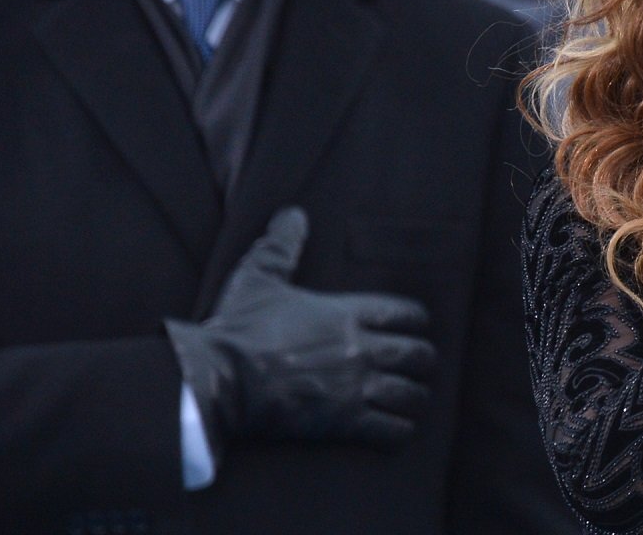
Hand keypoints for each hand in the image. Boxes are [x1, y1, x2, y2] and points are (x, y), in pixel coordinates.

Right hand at [165, 207, 437, 458]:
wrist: (219, 379)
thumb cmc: (238, 329)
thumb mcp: (259, 277)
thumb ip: (281, 245)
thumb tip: (293, 213)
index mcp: (347, 313)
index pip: (405, 313)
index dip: (416, 319)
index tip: (418, 324)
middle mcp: (361, 348)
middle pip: (417, 353)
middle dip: (423, 359)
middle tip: (421, 364)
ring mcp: (355, 386)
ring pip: (410, 393)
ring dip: (416, 396)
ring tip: (416, 398)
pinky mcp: (344, 422)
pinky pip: (389, 428)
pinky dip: (400, 430)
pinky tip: (400, 429)